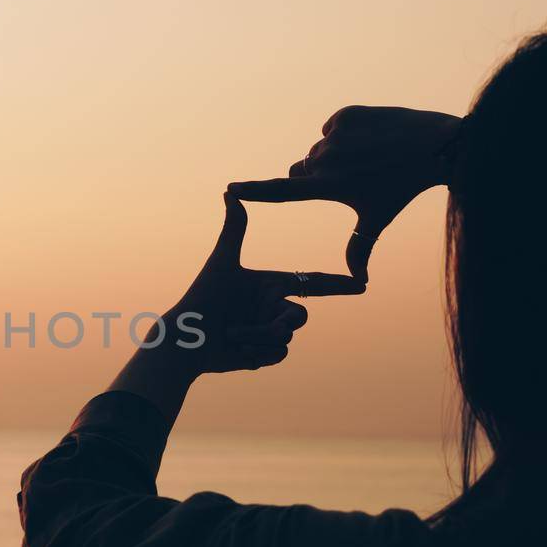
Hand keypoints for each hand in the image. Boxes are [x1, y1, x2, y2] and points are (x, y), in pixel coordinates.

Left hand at [108, 189, 362, 419]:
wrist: (186, 339)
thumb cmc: (201, 299)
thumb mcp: (221, 263)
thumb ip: (234, 230)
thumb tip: (230, 191)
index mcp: (268, 286)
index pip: (310, 283)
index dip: (336, 285)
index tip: (361, 284)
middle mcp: (271, 308)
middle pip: (299, 316)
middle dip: (278, 322)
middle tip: (255, 324)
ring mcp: (268, 332)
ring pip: (286, 337)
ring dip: (258, 336)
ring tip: (233, 335)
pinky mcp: (262, 353)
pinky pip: (279, 354)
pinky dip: (258, 352)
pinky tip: (237, 349)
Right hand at [228, 105, 462, 281]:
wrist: (434, 146)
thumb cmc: (403, 189)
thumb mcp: (378, 219)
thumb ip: (360, 248)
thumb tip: (357, 282)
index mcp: (328, 187)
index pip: (282, 192)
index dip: (254, 191)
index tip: (231, 188)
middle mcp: (326, 160)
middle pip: (300, 171)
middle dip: (312, 177)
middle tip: (346, 180)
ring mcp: (336, 135)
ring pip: (318, 150)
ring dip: (331, 157)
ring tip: (366, 160)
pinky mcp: (346, 115)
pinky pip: (332, 128)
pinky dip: (344, 134)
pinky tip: (369, 140)